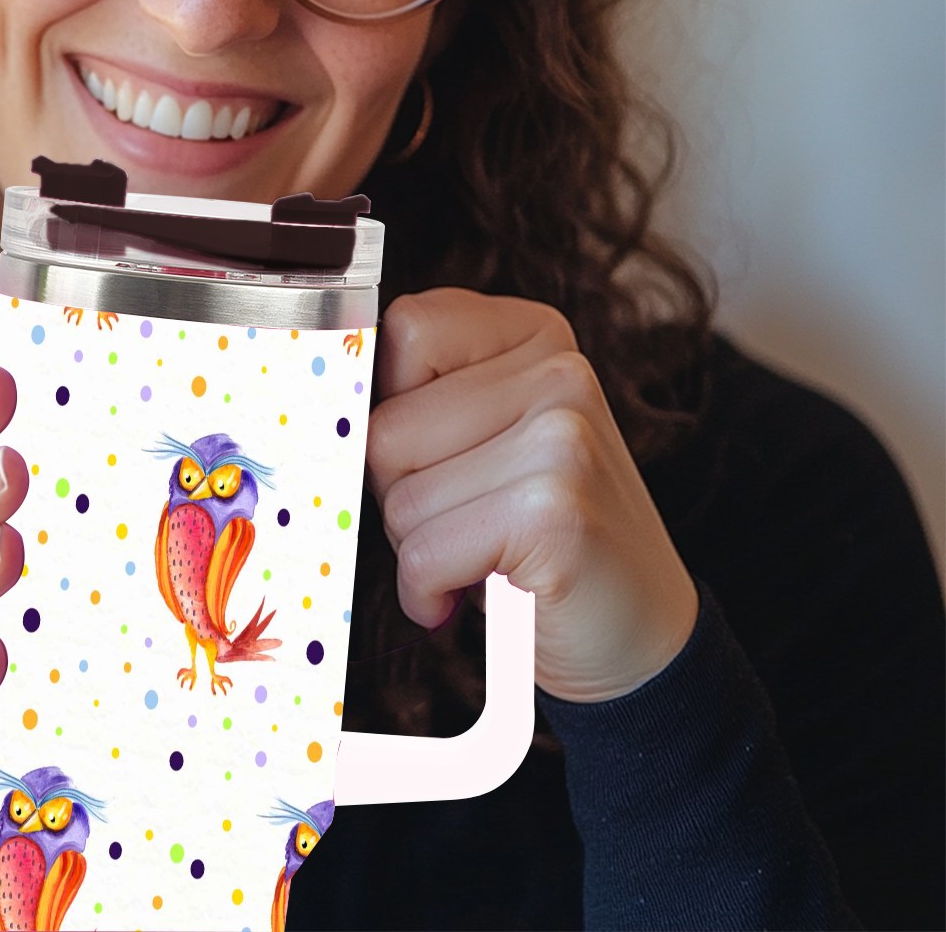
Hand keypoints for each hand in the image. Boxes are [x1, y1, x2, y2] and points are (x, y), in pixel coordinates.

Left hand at [366, 289, 697, 701]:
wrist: (642, 639)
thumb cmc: (539, 536)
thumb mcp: (489, 437)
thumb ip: (427, 395)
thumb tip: (327, 399)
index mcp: (537, 335)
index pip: (405, 329)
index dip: (391, 404)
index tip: (429, 453)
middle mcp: (560, 372)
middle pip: (387, 427)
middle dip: (401, 491)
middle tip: (466, 520)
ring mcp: (562, 438)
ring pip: (398, 495)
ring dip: (418, 547)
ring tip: (481, 554)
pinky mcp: (553, 511)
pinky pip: (424, 554)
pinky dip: (429, 592)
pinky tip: (475, 594)